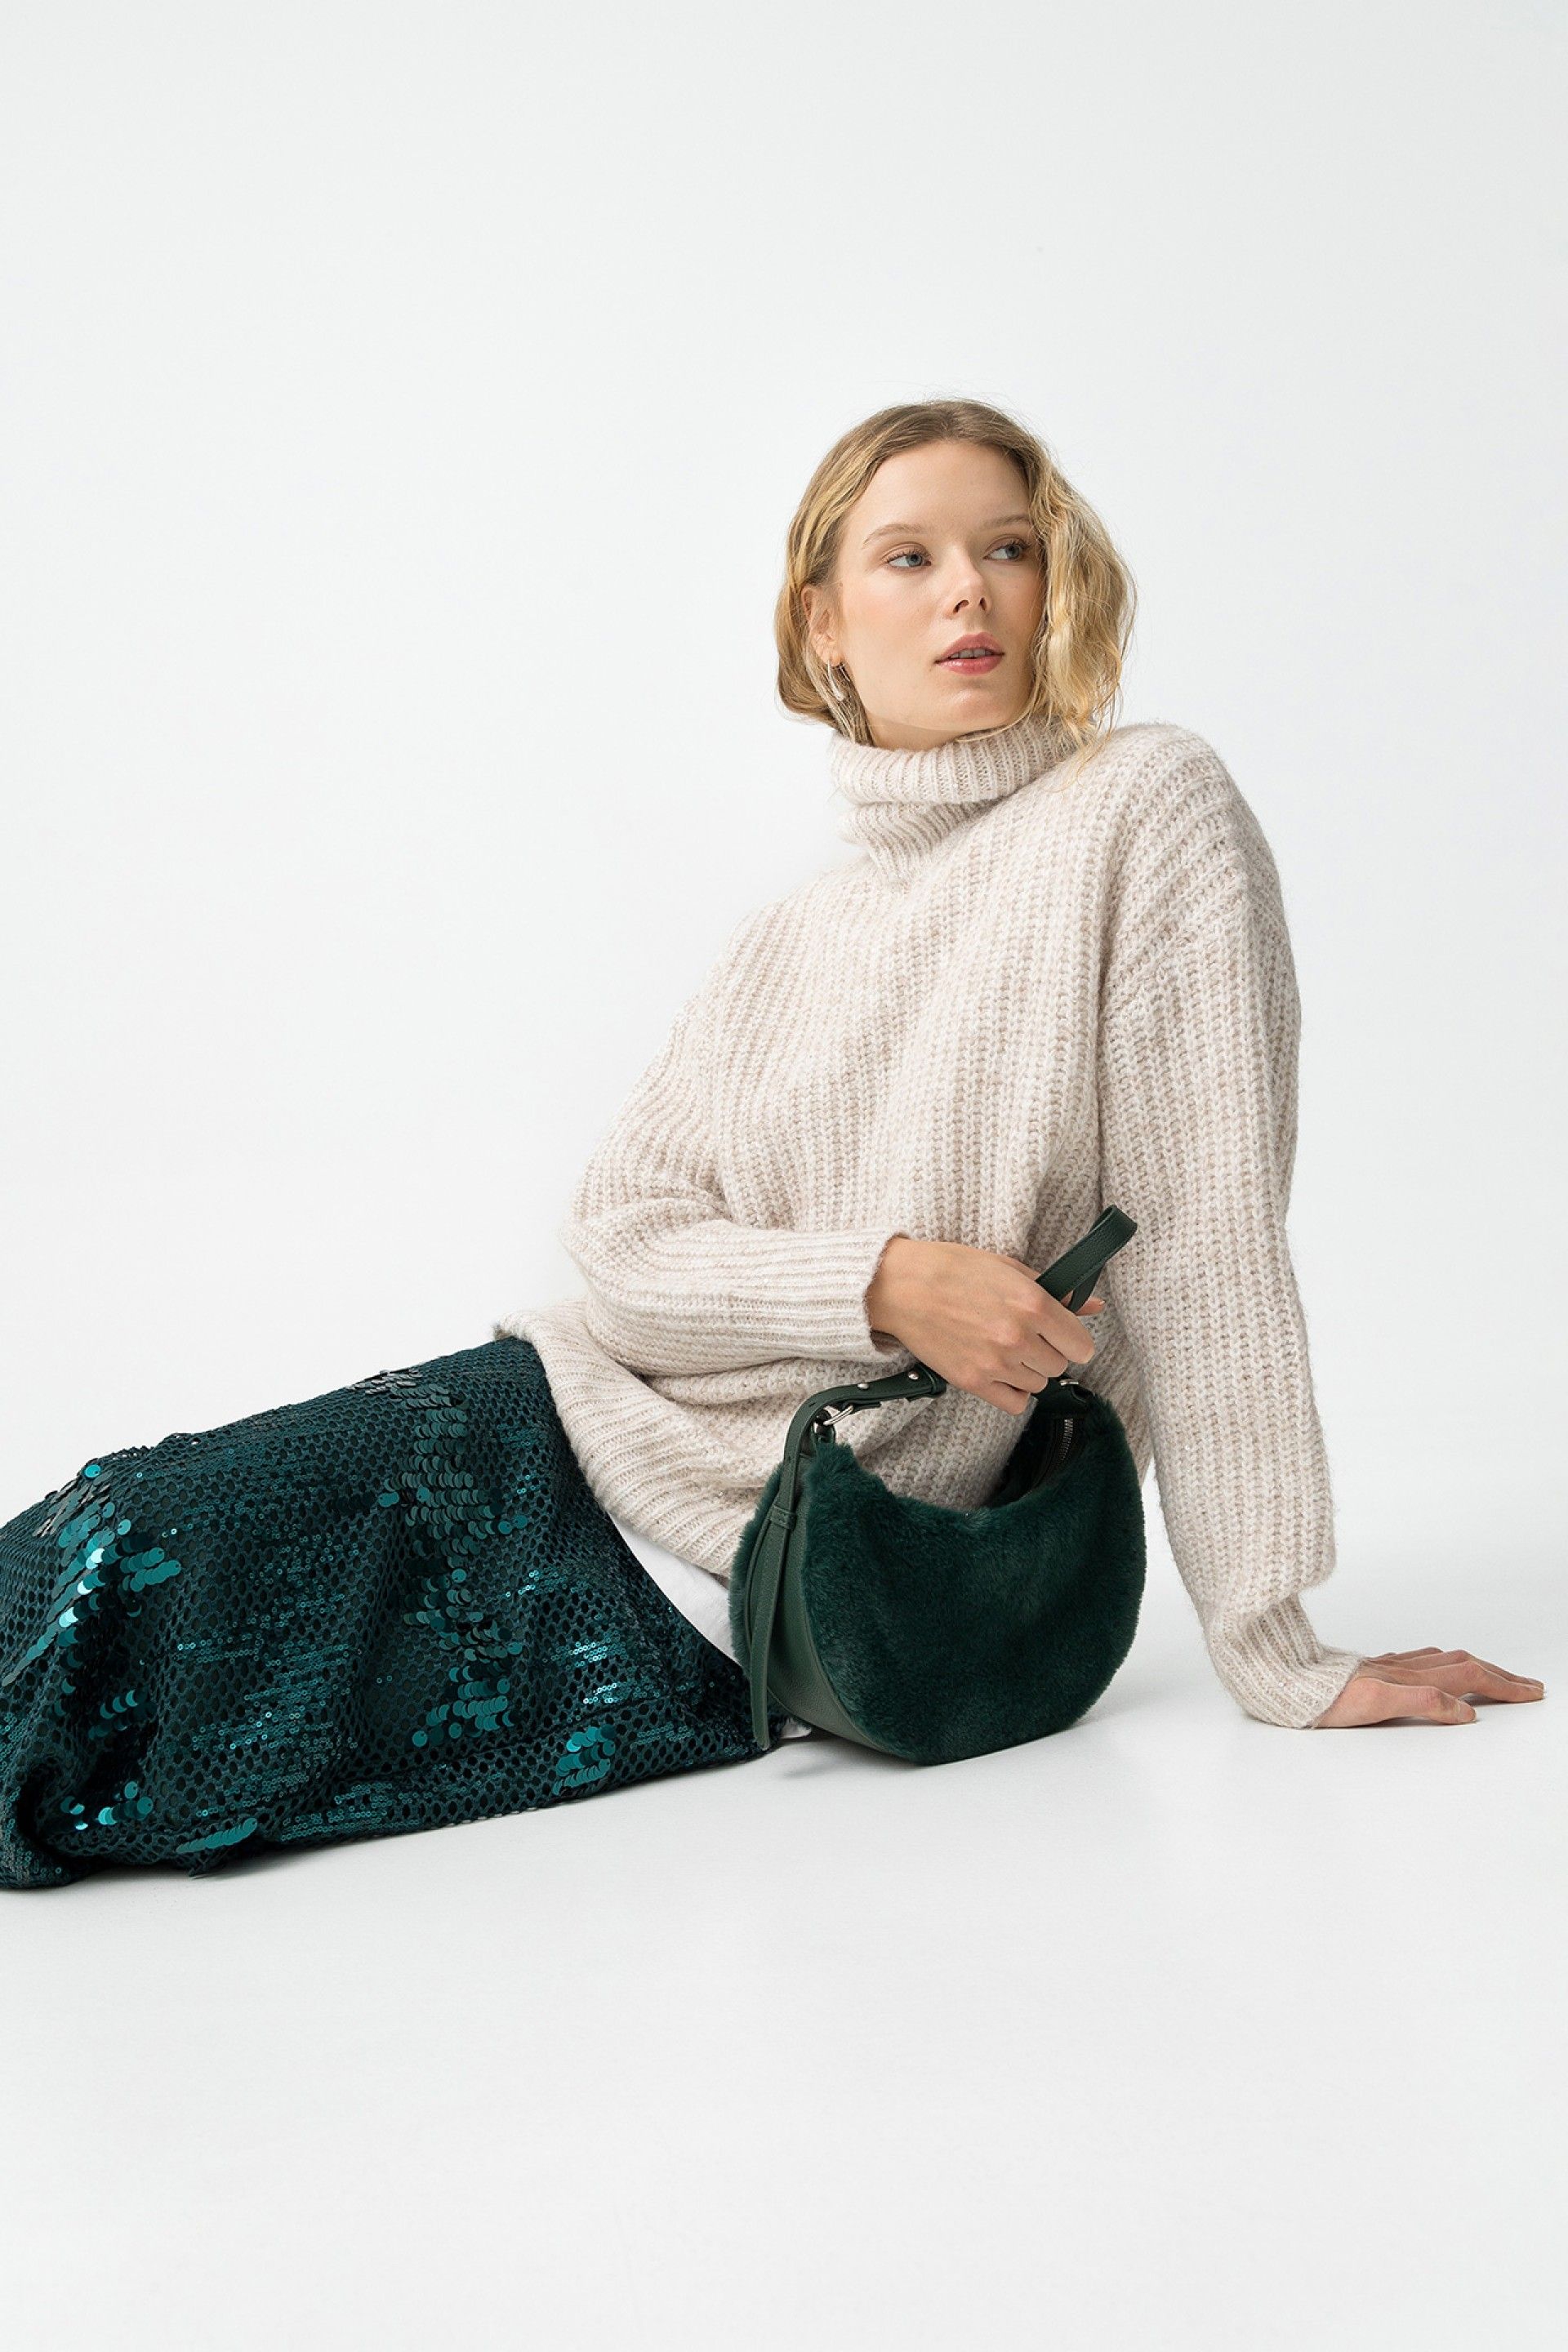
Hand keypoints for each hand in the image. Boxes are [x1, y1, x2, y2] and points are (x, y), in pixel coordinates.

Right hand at [865, 1235, 1103, 1413]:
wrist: (902, 1286)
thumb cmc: (953, 1269)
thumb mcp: (1010, 1268)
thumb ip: (1056, 1291)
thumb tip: (1093, 1305)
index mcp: (1033, 1304)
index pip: (1081, 1345)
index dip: (1073, 1340)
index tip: (1061, 1335)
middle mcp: (1019, 1337)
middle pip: (1059, 1366)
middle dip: (1048, 1352)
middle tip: (1026, 1335)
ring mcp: (996, 1363)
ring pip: (1038, 1384)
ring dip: (1028, 1370)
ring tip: (1004, 1348)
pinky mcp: (973, 1382)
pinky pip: (1015, 1403)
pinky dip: (1013, 1392)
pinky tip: (1000, 1371)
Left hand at [1313, 1647, 1545, 1726]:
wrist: (1279, 1680)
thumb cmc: (1320, 1698)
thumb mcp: (1374, 1704)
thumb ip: (1421, 1703)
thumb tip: (1465, 1712)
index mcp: (1408, 1678)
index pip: (1469, 1678)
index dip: (1503, 1686)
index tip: (1531, 1693)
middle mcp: (1401, 1668)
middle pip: (1464, 1665)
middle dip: (1500, 1676)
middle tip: (1530, 1686)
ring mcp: (1386, 1667)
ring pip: (1443, 1661)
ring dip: (1477, 1667)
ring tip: (1496, 1674)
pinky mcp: (1370, 1670)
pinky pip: (1417, 1660)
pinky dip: (1441, 1663)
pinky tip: (1437, 1664)